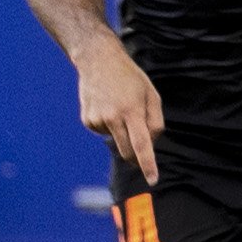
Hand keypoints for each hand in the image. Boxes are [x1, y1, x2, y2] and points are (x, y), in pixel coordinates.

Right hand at [75, 37, 164, 183]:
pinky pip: (104, 133)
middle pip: (127, 151)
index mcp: (131, 111)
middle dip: (136, 156)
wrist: (98, 61)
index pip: (142, 145)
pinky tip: (107, 107)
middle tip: (140, 145)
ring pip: (116, 140)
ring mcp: (96, 120)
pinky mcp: (86, 121)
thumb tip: (151, 144)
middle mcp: (112, 118)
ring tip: (119, 106)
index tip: (153, 180)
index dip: (148, 165)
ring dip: (122, 131)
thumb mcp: (151, 95)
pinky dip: (109, 125)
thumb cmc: (131, 78)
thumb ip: (155, 122)